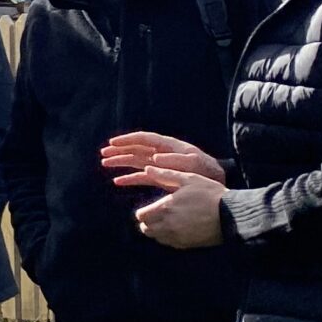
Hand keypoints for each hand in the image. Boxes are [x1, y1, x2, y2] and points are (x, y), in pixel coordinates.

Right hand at [100, 131, 227, 182]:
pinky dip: (130, 178)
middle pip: (137, 149)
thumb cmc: (208, 171)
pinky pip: (142, 176)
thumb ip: (175, 160)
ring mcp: (162, 165)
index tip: (113, 143)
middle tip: (103, 154)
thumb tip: (154, 157)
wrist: (218, 183)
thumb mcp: (195, 164)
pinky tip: (118, 181)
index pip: (145, 139)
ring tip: (105, 163)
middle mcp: (163, 154)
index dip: (128, 140)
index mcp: (170, 146)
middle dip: (120, 150)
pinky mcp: (162, 177)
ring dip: (121, 162)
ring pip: (137, 161)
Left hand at [118, 167, 227, 247]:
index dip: (143, 212)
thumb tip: (148, 168)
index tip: (149, 208)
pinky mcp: (186, 245)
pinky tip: (176, 229)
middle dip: (147, 222)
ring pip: (156, 237)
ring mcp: (177, 237)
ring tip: (166, 222)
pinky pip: (169, 244)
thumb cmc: (210, 194)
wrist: (231, 215)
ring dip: (156, 231)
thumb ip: (166, 175)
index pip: (141, 216)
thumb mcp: (189, 179)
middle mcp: (168, 225)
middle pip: (146, 229)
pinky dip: (168, 237)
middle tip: (156, 216)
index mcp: (165, 208)